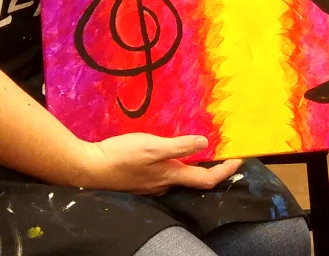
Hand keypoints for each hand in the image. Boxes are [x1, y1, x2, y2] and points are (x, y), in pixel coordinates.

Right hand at [77, 132, 242, 195]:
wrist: (88, 168)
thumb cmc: (121, 156)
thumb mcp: (153, 146)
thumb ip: (180, 146)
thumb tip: (206, 144)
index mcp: (171, 176)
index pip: (207, 179)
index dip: (225, 171)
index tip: (239, 160)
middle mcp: (164, 185)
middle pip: (194, 179)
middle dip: (210, 167)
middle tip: (222, 151)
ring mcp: (151, 185)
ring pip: (177, 176)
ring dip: (191, 164)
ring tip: (198, 147)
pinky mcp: (139, 180)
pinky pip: (163, 173)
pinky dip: (173, 163)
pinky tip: (167, 152)